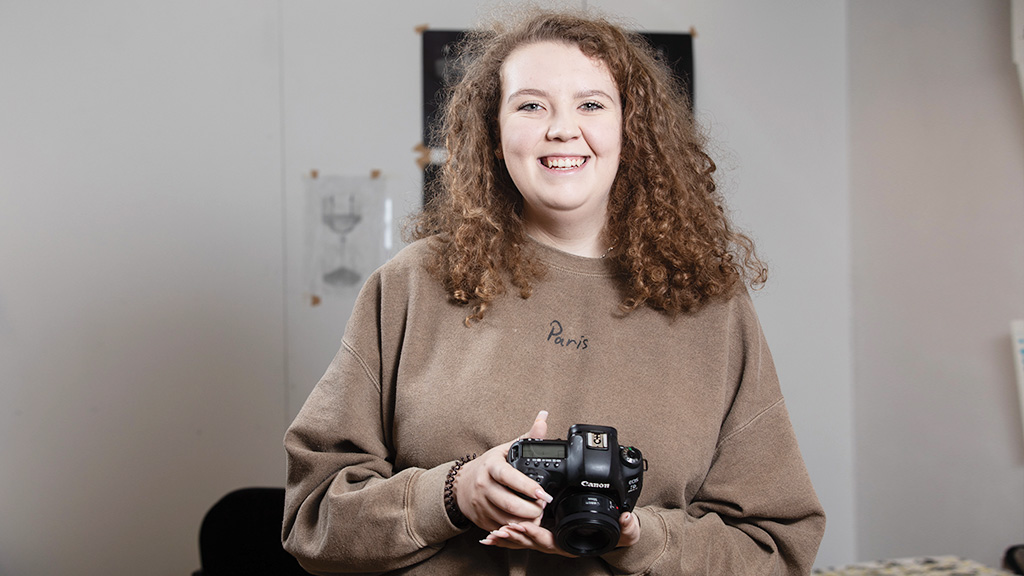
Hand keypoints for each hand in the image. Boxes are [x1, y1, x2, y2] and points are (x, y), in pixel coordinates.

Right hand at [453, 411, 553, 530]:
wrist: (461, 485)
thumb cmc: (489, 466)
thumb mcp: (506, 449)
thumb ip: (528, 436)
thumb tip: (544, 417)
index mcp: (492, 467)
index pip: (510, 478)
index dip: (528, 488)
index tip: (544, 494)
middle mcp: (485, 486)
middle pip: (510, 503)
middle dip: (532, 509)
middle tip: (544, 506)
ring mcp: (482, 505)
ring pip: (507, 519)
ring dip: (526, 520)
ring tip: (539, 515)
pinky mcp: (482, 520)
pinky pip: (502, 528)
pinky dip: (516, 528)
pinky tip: (526, 523)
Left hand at [480, 509, 640, 555]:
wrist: (615, 538)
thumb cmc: (616, 535)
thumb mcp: (626, 531)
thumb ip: (627, 527)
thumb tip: (626, 518)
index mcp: (570, 543)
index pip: (550, 540)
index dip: (535, 534)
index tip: (522, 525)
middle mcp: (558, 544)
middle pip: (531, 542)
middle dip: (514, 537)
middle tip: (498, 530)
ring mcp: (549, 541)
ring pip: (524, 542)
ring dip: (507, 539)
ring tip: (490, 536)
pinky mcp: (543, 536)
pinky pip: (522, 540)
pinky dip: (506, 539)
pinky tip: (489, 537)